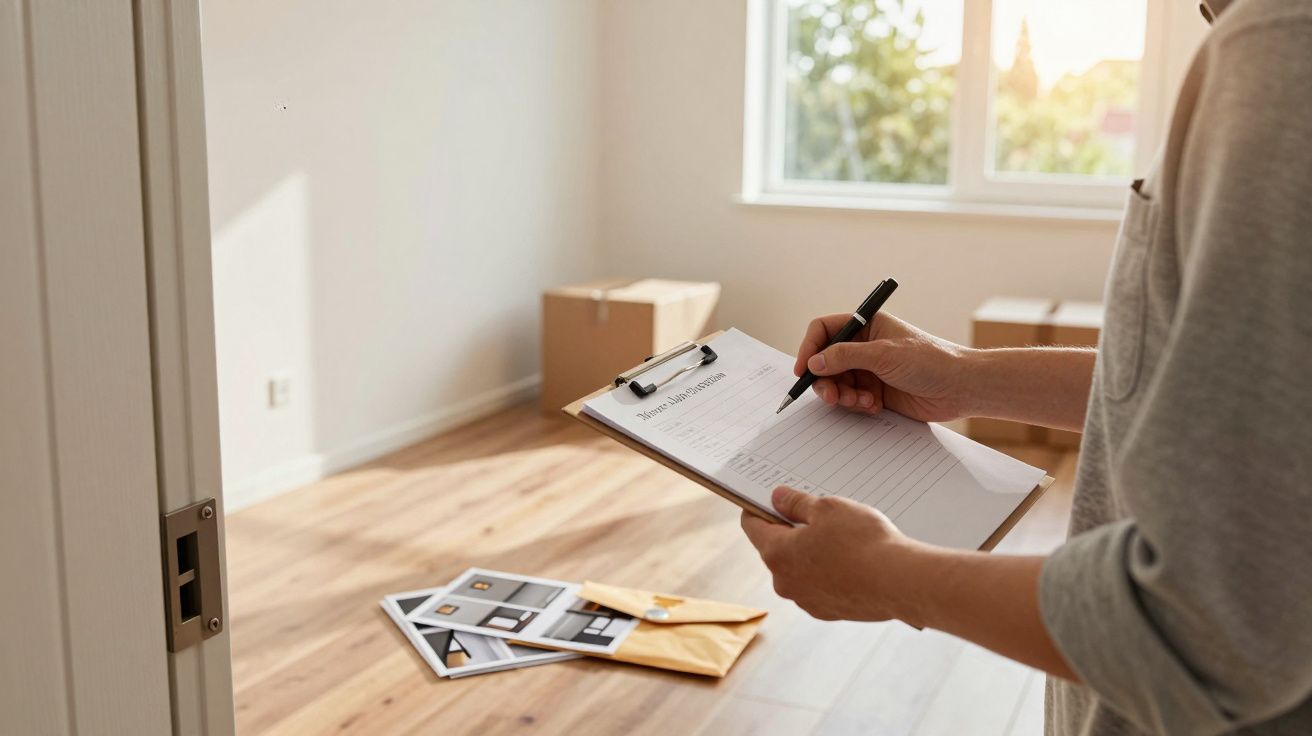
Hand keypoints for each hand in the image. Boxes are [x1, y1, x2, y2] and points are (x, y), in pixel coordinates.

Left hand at [740, 486, 928, 622]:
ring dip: (812, 554)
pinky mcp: (829, 612)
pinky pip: (820, 586)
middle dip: (791, 531)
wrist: (900, 582)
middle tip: (816, 515)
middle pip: (777, 549)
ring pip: (800, 569)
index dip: (759, 508)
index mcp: (776, 554)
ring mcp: (806, 601)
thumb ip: (796, 503)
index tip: (770, 499)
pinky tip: (852, 561)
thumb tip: (777, 498)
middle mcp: (784, 582)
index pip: (752, 526)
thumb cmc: (862, 541)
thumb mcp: (827, 508)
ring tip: (841, 538)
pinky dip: (829, 573)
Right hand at [795, 312, 969, 421]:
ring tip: (860, 401)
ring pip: (837, 383)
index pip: (825, 330)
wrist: (960, 388)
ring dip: (842, 395)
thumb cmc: (931, 360)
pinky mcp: (876, 392)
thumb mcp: (884, 354)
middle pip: (826, 361)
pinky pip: (852, 399)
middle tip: (831, 396)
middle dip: (826, 380)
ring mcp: (870, 370)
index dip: (810, 348)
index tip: (803, 369)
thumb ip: (845, 356)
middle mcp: (865, 346)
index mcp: (867, 326)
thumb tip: (814, 362)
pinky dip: (856, 404)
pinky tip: (873, 405)